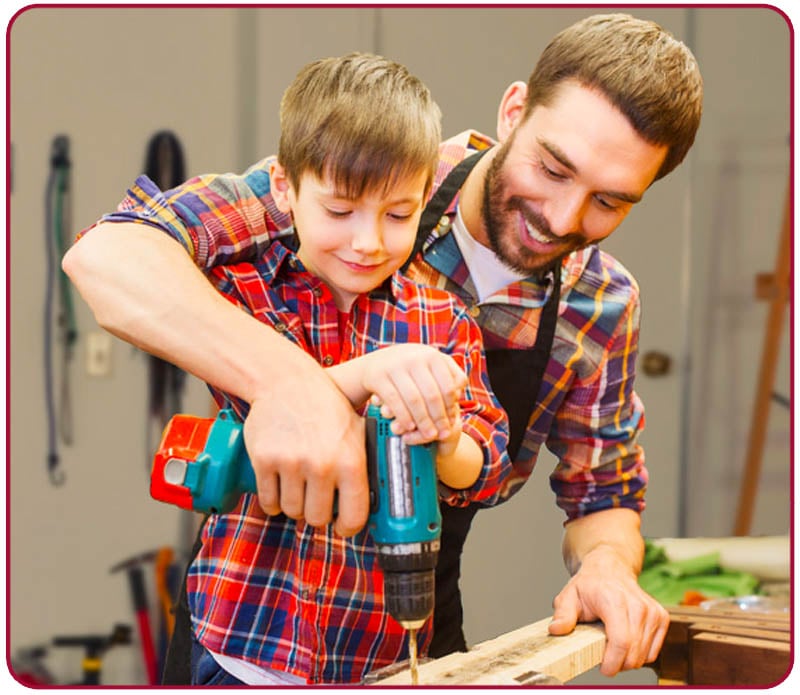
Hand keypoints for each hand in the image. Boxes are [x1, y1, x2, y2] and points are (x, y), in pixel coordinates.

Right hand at [242, 366, 368, 536]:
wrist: (286, 381)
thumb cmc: (325, 407)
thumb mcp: (356, 430)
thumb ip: (365, 463)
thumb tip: (378, 498)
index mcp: (350, 460)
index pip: (354, 516)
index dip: (347, 527)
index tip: (342, 526)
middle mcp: (322, 464)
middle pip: (317, 518)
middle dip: (317, 513)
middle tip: (316, 499)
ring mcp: (291, 463)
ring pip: (291, 511)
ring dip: (294, 505)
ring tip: (298, 487)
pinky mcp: (264, 460)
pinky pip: (268, 501)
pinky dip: (273, 501)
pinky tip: (279, 488)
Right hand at [361, 344, 466, 443]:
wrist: (375, 363)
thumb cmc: (410, 367)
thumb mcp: (429, 364)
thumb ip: (448, 374)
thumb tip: (458, 393)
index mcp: (431, 355)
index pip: (448, 386)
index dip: (451, 406)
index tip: (452, 421)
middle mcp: (414, 358)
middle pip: (432, 395)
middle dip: (439, 418)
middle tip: (442, 433)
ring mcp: (395, 366)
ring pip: (414, 399)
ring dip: (423, 421)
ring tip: (428, 435)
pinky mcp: (378, 376)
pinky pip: (394, 401)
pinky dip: (403, 416)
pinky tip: (409, 428)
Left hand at [548, 544, 668, 675]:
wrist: (610, 568)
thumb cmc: (589, 585)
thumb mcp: (569, 596)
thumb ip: (563, 615)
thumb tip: (555, 630)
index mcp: (614, 601)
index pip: (621, 642)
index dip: (612, 662)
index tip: (603, 668)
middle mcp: (637, 606)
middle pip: (633, 653)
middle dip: (618, 663)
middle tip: (603, 655)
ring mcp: (652, 611)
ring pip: (644, 655)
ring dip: (628, 659)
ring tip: (613, 645)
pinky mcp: (661, 617)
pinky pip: (653, 651)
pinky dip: (640, 653)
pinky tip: (627, 640)